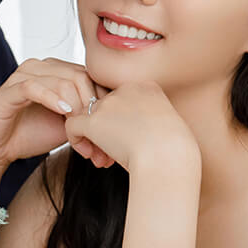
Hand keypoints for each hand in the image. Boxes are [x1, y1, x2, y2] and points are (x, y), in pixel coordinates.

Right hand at [0, 58, 98, 171]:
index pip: (92, 77)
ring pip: (62, 80)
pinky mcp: (9, 89)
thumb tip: (117, 125)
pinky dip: (52, 99)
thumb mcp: (67, 127)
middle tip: (95, 139)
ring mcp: (24, 75)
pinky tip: (65, 114)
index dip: (105, 103)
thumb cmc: (30, 134)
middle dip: (92, 109)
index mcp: (58, 72)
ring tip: (80, 133)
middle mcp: (42, 67)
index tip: (109, 133)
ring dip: (76, 108)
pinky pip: (34, 87)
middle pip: (81, 77)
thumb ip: (88, 118)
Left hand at [63, 81, 200, 177]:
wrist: (169, 160)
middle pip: (104, 106)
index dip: (120, 121)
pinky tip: (88, 155)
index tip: (129, 141)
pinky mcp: (94, 121)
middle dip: (105, 129)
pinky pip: (72, 125)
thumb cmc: (175, 152)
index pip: (122, 99)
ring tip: (102, 158)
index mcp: (147, 87)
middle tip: (112, 152)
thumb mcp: (167, 128)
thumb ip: (148, 121)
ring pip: (87, 115)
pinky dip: (76, 141)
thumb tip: (135, 131)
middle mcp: (126, 89)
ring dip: (92, 137)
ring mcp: (109, 104)